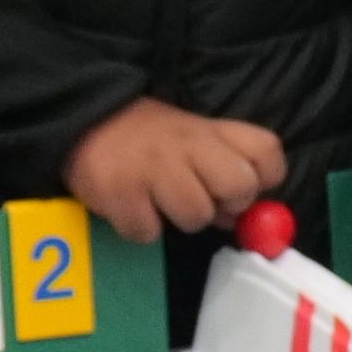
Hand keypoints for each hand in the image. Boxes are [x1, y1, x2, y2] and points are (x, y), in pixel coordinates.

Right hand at [62, 97, 288, 236]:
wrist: (84, 119)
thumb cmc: (149, 138)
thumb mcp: (194, 141)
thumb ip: (224, 171)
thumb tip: (239, 219)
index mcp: (210, 129)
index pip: (267, 151)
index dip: (265, 177)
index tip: (246, 185)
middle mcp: (187, 143)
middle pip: (240, 187)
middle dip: (227, 203)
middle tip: (200, 196)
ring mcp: (152, 167)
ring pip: (196, 216)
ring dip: (180, 219)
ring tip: (159, 199)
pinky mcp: (120, 191)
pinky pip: (148, 232)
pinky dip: (141, 227)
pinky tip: (131, 205)